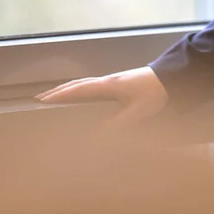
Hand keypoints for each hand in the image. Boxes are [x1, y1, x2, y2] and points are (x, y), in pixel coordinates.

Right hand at [35, 67, 167, 127]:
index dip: (60, 95)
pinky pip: (92, 84)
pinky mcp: (118, 81)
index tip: (43, 99)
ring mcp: (112, 79)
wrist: (172, 76)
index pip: (78, 89)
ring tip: (56, 96)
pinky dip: (80, 88)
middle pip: (77, 83)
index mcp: (108, 85)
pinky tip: (82, 95)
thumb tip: (99, 136)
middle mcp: (107, 80)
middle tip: (41, 98)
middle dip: (59, 91)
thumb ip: (120, 124)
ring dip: (68, 88)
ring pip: (84, 82)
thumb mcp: (138, 111)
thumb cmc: (155, 93)